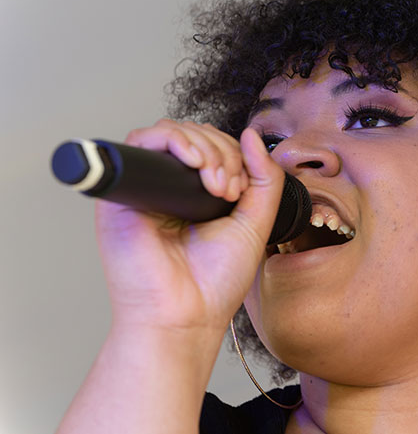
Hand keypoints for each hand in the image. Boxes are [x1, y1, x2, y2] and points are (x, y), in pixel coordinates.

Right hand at [94, 120, 282, 333]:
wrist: (187, 315)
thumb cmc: (215, 281)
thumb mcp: (255, 222)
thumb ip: (265, 179)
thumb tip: (253, 136)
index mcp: (198, 194)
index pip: (214, 146)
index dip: (233, 154)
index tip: (241, 189)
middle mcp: (170, 187)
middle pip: (195, 135)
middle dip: (222, 152)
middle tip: (228, 190)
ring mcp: (146, 188)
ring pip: (171, 133)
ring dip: (204, 147)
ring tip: (215, 185)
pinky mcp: (122, 192)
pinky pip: (140, 142)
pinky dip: (172, 140)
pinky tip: (193, 162)